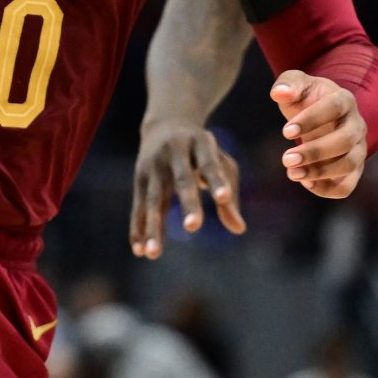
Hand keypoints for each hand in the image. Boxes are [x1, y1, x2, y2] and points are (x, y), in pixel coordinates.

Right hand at [129, 120, 243, 259]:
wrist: (166, 123)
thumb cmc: (203, 151)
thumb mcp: (221, 163)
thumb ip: (229, 195)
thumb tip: (239, 230)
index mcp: (201, 142)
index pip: (210, 163)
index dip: (217, 180)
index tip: (223, 198)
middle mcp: (175, 150)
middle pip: (182, 179)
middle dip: (188, 202)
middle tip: (193, 227)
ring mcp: (154, 164)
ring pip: (154, 198)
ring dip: (153, 226)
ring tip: (154, 254)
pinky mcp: (139, 177)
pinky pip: (138, 206)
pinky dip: (138, 228)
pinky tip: (139, 250)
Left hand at [271, 70, 367, 198]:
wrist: (321, 116)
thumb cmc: (307, 99)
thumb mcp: (296, 85)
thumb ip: (288, 84)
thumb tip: (280, 92)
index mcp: (344, 100)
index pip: (334, 107)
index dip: (311, 120)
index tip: (285, 132)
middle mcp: (357, 125)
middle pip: (345, 140)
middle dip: (315, 152)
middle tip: (286, 159)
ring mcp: (358, 149)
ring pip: (349, 164)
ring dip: (320, 172)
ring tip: (292, 173)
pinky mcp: (353, 170)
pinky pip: (347, 186)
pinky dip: (327, 189)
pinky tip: (305, 182)